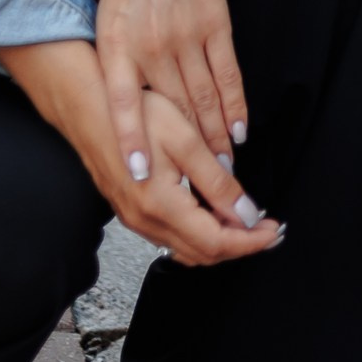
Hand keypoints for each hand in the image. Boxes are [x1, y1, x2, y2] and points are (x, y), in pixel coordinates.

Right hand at [0, 39, 279, 267]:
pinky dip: (199, 234)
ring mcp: (135, 220)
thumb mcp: (185, 142)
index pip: (216, 242)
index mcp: (161, 206)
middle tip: (268, 228)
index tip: (274, 230)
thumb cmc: (134, 116)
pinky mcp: (131, 212)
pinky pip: (171, 237)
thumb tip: (246, 215)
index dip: (250, 241)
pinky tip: (214, 214)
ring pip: (186, 248)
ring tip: (247, 222)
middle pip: (202, 253)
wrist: (87, 108)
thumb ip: (217, 183)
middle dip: (240, 245)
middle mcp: (145, 222)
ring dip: (220, 242)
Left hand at [97, 0, 244, 166]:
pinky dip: (235, 106)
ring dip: (214, 139)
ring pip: (203, 98)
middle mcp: (151, 43)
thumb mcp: (107, 23)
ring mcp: (186, 34)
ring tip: (224, 171)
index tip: (138, 177)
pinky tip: (239, 130)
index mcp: (117, 45)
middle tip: (198, 191)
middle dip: (185, 153)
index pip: (122, 103)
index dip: (131, 140)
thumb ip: (116, 69)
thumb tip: (127, 119)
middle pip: (172, 110)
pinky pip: (227, 74)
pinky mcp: (215, 24)